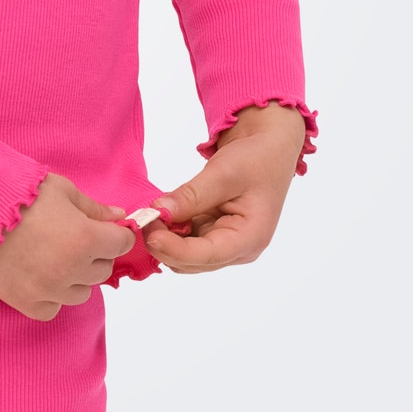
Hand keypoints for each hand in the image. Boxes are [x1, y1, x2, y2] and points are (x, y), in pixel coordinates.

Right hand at [0, 171, 139, 320]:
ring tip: (54, 256)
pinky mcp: (26, 302)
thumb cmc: (20, 192)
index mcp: (86, 238)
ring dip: (75, 276)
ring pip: (81, 293)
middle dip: (96, 253)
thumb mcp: (63, 190)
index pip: (121, 244)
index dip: (115, 234)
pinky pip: (53, 308)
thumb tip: (120, 216)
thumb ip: (94, 208)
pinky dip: (52, 295)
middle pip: (103, 269)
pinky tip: (41, 276)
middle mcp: (71, 269)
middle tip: (74, 237)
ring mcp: (49, 290)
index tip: (106, 229)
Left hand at [139, 102, 306, 273]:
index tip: (149, 233)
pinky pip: (186, 243)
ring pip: (185, 257)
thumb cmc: (256, 159)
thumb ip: (191, 195)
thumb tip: (158, 211)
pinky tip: (163, 213)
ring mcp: (226, 245)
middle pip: (193, 262)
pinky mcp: (214, 235)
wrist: (268, 149)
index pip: (207, 255)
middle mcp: (239, 250)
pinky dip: (170, 232)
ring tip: (153, 213)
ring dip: (165, 239)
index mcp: (250, 238)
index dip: (175, 249)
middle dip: (166, 244)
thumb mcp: (223, 173)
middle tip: (145, 216)